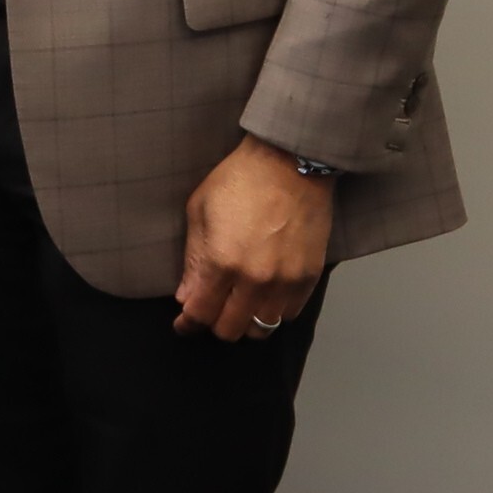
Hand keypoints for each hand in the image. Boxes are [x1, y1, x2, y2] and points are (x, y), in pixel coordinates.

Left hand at [174, 136, 331, 341]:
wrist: (290, 162)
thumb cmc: (239, 180)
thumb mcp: (199, 212)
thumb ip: (192, 261)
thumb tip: (186, 297)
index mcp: (222, 262)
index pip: (200, 314)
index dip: (187, 324)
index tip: (183, 324)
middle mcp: (255, 279)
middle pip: (230, 330)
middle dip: (214, 324)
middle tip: (210, 310)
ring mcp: (286, 281)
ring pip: (262, 328)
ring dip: (246, 322)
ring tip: (238, 305)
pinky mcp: (310, 276)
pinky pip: (289, 314)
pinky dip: (273, 312)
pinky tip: (263, 296)